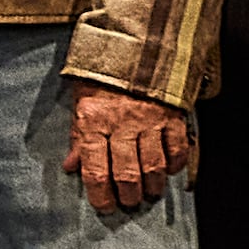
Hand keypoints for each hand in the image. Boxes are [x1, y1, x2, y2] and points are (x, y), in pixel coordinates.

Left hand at [67, 83, 193, 212]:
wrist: (134, 41)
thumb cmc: (102, 74)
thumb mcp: (81, 101)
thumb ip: (78, 136)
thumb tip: (71, 167)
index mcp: (93, 120)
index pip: (95, 170)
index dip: (100, 196)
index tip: (104, 206)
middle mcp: (121, 123)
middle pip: (127, 174)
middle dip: (128, 196)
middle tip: (129, 202)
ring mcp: (149, 119)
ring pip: (153, 166)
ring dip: (152, 186)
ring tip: (149, 192)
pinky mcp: (172, 114)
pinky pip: (177, 149)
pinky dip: (175, 164)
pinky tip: (169, 170)